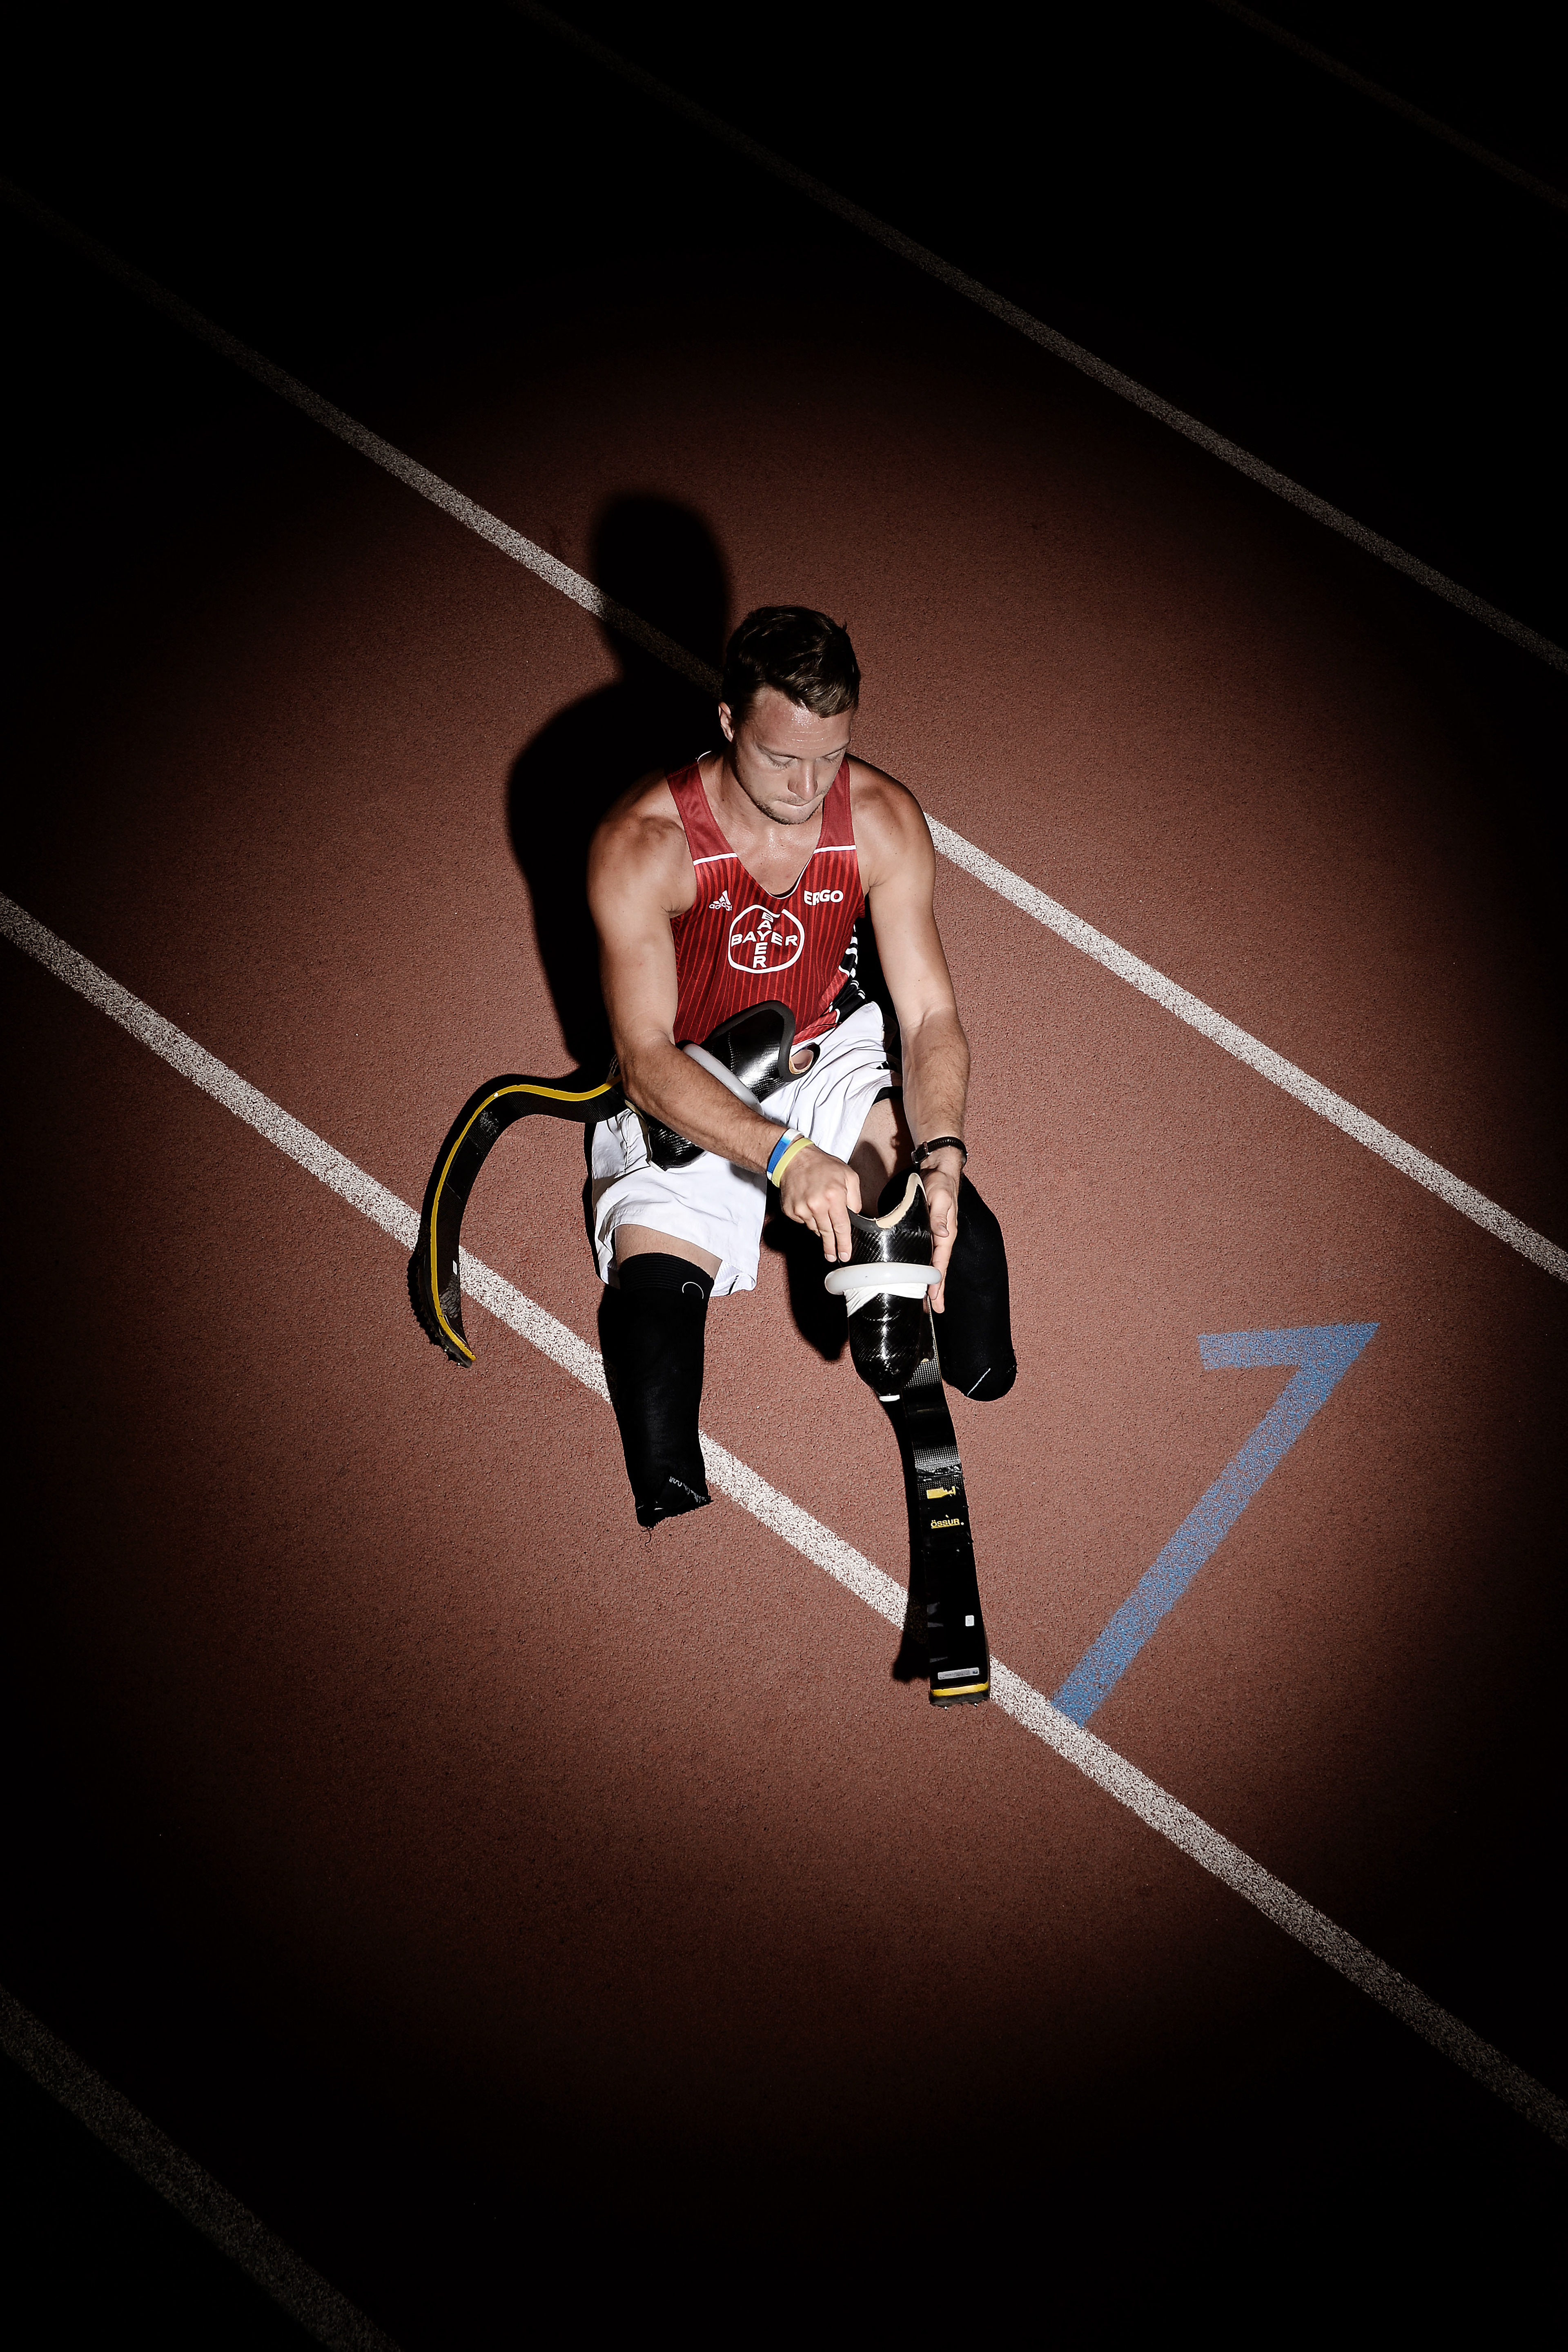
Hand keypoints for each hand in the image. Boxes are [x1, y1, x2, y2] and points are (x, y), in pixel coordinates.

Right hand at [778, 1143, 861, 1263]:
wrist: (793, 1159)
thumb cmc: (822, 1165)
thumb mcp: (849, 1175)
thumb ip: (855, 1197)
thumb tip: (855, 1215)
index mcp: (834, 1196)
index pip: (841, 1227)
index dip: (844, 1244)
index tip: (845, 1255)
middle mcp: (817, 1205)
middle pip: (827, 1234)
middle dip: (832, 1248)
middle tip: (833, 1257)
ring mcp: (802, 1209)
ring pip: (815, 1229)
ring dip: (821, 1227)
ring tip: (821, 1214)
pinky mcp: (791, 1211)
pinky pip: (804, 1222)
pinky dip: (809, 1218)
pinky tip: (810, 1206)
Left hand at [920, 1148, 963, 1310]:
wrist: (938, 1170)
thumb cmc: (940, 1182)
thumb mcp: (940, 1196)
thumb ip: (940, 1215)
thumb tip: (942, 1234)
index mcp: (946, 1233)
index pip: (940, 1263)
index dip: (937, 1282)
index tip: (934, 1299)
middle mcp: (941, 1238)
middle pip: (938, 1269)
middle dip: (935, 1290)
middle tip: (930, 1310)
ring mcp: (934, 1236)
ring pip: (931, 1264)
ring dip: (928, 1282)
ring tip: (924, 1301)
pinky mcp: (927, 1232)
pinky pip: (925, 1254)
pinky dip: (923, 1269)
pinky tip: (916, 1276)